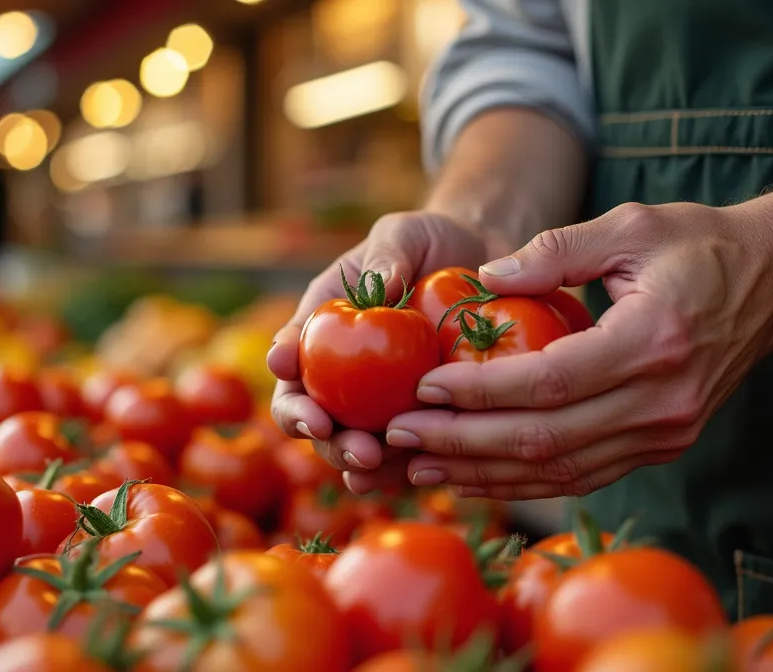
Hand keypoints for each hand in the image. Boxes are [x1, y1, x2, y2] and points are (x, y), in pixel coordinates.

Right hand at [268, 211, 491, 489]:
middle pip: (321, 427)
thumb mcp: (403, 234)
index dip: (295, 406)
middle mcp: (343, 377)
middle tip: (362, 453)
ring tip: (385, 472)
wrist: (481, 261)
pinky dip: (413, 469)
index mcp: (321, 334)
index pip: (292, 377)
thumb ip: (386, 255)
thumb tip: (379, 288)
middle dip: (334, 447)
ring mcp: (381, 403)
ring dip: (368, 469)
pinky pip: (413, 453)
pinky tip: (427, 476)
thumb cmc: (427, 242)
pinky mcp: (424, 418)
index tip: (314, 419)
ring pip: (361, 450)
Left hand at [375, 201, 772, 498]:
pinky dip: (524, 480)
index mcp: (654, 341)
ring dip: (484, 473)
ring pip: (560, 470)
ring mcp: (666, 433)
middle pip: (545, 439)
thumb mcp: (630, 224)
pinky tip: (475, 475)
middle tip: (400, 435)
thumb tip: (482, 279)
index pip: (549, 382)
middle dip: (464, 442)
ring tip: (420, 467)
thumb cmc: (698, 243)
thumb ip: (556, 248)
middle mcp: (663, 402)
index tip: (423, 388)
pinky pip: (582, 475)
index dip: (480, 392)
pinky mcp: (662, 445)